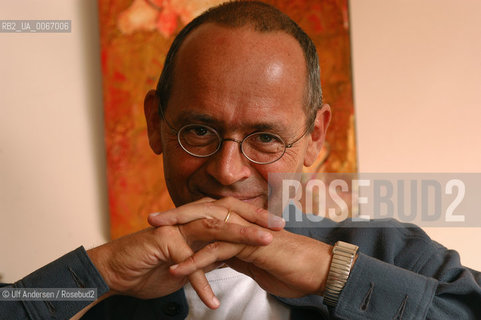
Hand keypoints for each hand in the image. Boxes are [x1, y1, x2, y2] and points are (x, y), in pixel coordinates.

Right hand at [88, 198, 283, 308]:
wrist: (116, 271)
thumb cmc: (151, 265)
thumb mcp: (188, 259)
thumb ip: (207, 253)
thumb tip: (229, 254)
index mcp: (195, 221)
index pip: (230, 212)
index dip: (255, 217)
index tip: (278, 224)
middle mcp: (187, 219)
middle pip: (226, 212)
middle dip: (255, 218)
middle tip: (279, 226)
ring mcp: (175, 228)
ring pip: (212, 227)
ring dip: (239, 236)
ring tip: (262, 245)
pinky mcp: (162, 243)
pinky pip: (187, 262)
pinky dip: (201, 281)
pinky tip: (213, 298)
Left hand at [150, 197, 331, 297]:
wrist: (317, 270)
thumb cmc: (290, 266)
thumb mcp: (255, 260)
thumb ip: (237, 253)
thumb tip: (220, 256)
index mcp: (243, 223)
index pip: (209, 214)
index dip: (186, 215)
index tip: (166, 221)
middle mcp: (243, 221)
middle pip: (203, 211)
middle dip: (176, 214)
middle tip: (152, 218)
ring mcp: (247, 230)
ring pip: (207, 225)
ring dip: (179, 231)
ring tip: (155, 236)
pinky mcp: (251, 245)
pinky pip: (217, 250)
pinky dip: (195, 260)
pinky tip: (178, 268)